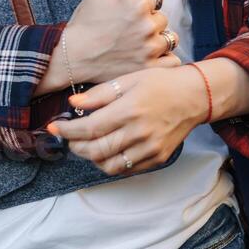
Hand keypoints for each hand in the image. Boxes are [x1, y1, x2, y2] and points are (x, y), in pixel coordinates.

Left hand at [46, 64, 207, 174]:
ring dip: (91, 158)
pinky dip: (111, 163)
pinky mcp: (157, 158)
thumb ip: (99, 95)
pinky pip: (127, 169)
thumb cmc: (160, 83)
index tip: (54, 128)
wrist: (194, 97)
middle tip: (68, 138)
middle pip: (95, 150)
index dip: (67, 131)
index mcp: (129, 110)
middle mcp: (139, 133)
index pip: (89, 129)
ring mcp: (149, 148)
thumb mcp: (128, 80)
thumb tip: (73, 105)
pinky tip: (106, 151)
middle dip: (75, 146)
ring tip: (86, 146)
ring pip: (109, 165)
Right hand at [61, 0, 180, 83]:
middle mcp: (147, 27)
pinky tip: (150, 56)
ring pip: (170, 38)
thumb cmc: (85, 23)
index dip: (141, 4)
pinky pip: (172, 61)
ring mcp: (150, 49)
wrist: (73, 56)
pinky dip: (165, 58)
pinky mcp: (149, 68)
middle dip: (149, 21)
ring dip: (158, 39)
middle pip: (163, 18)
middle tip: (129, 29)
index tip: (126, 13)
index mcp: (138, 5)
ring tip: (139, 43)